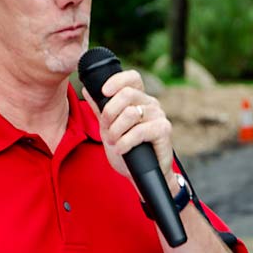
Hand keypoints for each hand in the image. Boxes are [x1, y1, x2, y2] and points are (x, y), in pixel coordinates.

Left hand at [82, 69, 174, 183]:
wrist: (141, 175)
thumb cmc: (128, 150)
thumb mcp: (109, 128)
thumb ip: (100, 109)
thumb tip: (88, 89)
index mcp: (139, 99)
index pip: (132, 77)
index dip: (117, 81)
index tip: (103, 93)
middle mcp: (151, 104)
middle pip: (127, 93)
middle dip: (109, 113)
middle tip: (106, 130)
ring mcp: (159, 116)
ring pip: (130, 113)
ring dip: (115, 131)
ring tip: (114, 142)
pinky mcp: (164, 130)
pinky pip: (139, 131)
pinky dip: (125, 142)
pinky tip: (121, 149)